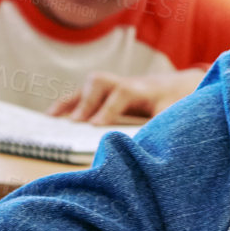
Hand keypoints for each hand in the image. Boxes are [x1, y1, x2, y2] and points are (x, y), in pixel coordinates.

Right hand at [47, 68, 204, 122]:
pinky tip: (51, 117)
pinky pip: (81, 94)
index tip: (95, 125)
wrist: (178, 85)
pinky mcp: (104, 91)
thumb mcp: (174, 114)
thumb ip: (162, 126)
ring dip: (71, 101)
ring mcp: (112, 84)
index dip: (108, 108)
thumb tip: (148, 148)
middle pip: (100, 82)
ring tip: (52, 120)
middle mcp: (124, 82)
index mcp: (142, 89)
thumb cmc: (175, 103)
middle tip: (75, 123)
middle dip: (87, 102)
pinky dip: (66, 103)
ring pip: (88, 85)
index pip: (122, 94)